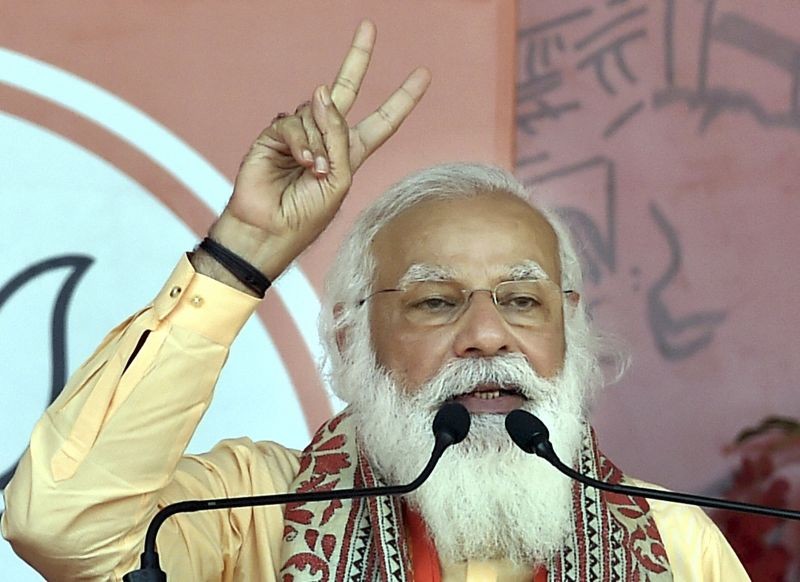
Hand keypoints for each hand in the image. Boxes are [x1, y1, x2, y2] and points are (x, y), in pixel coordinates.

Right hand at [205, 20, 430, 283]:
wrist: (270, 231)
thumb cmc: (307, 216)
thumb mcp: (340, 179)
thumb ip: (338, 136)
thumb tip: (321, 92)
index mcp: (350, 154)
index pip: (381, 121)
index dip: (402, 99)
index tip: (422, 74)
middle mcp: (325, 139)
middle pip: (345, 90)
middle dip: (358, 59)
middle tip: (370, 27)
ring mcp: (300, 135)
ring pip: (317, 111)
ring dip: (319, 142)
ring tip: (312, 171)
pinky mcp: (274, 135)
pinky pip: (294, 122)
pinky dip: (301, 142)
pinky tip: (301, 163)